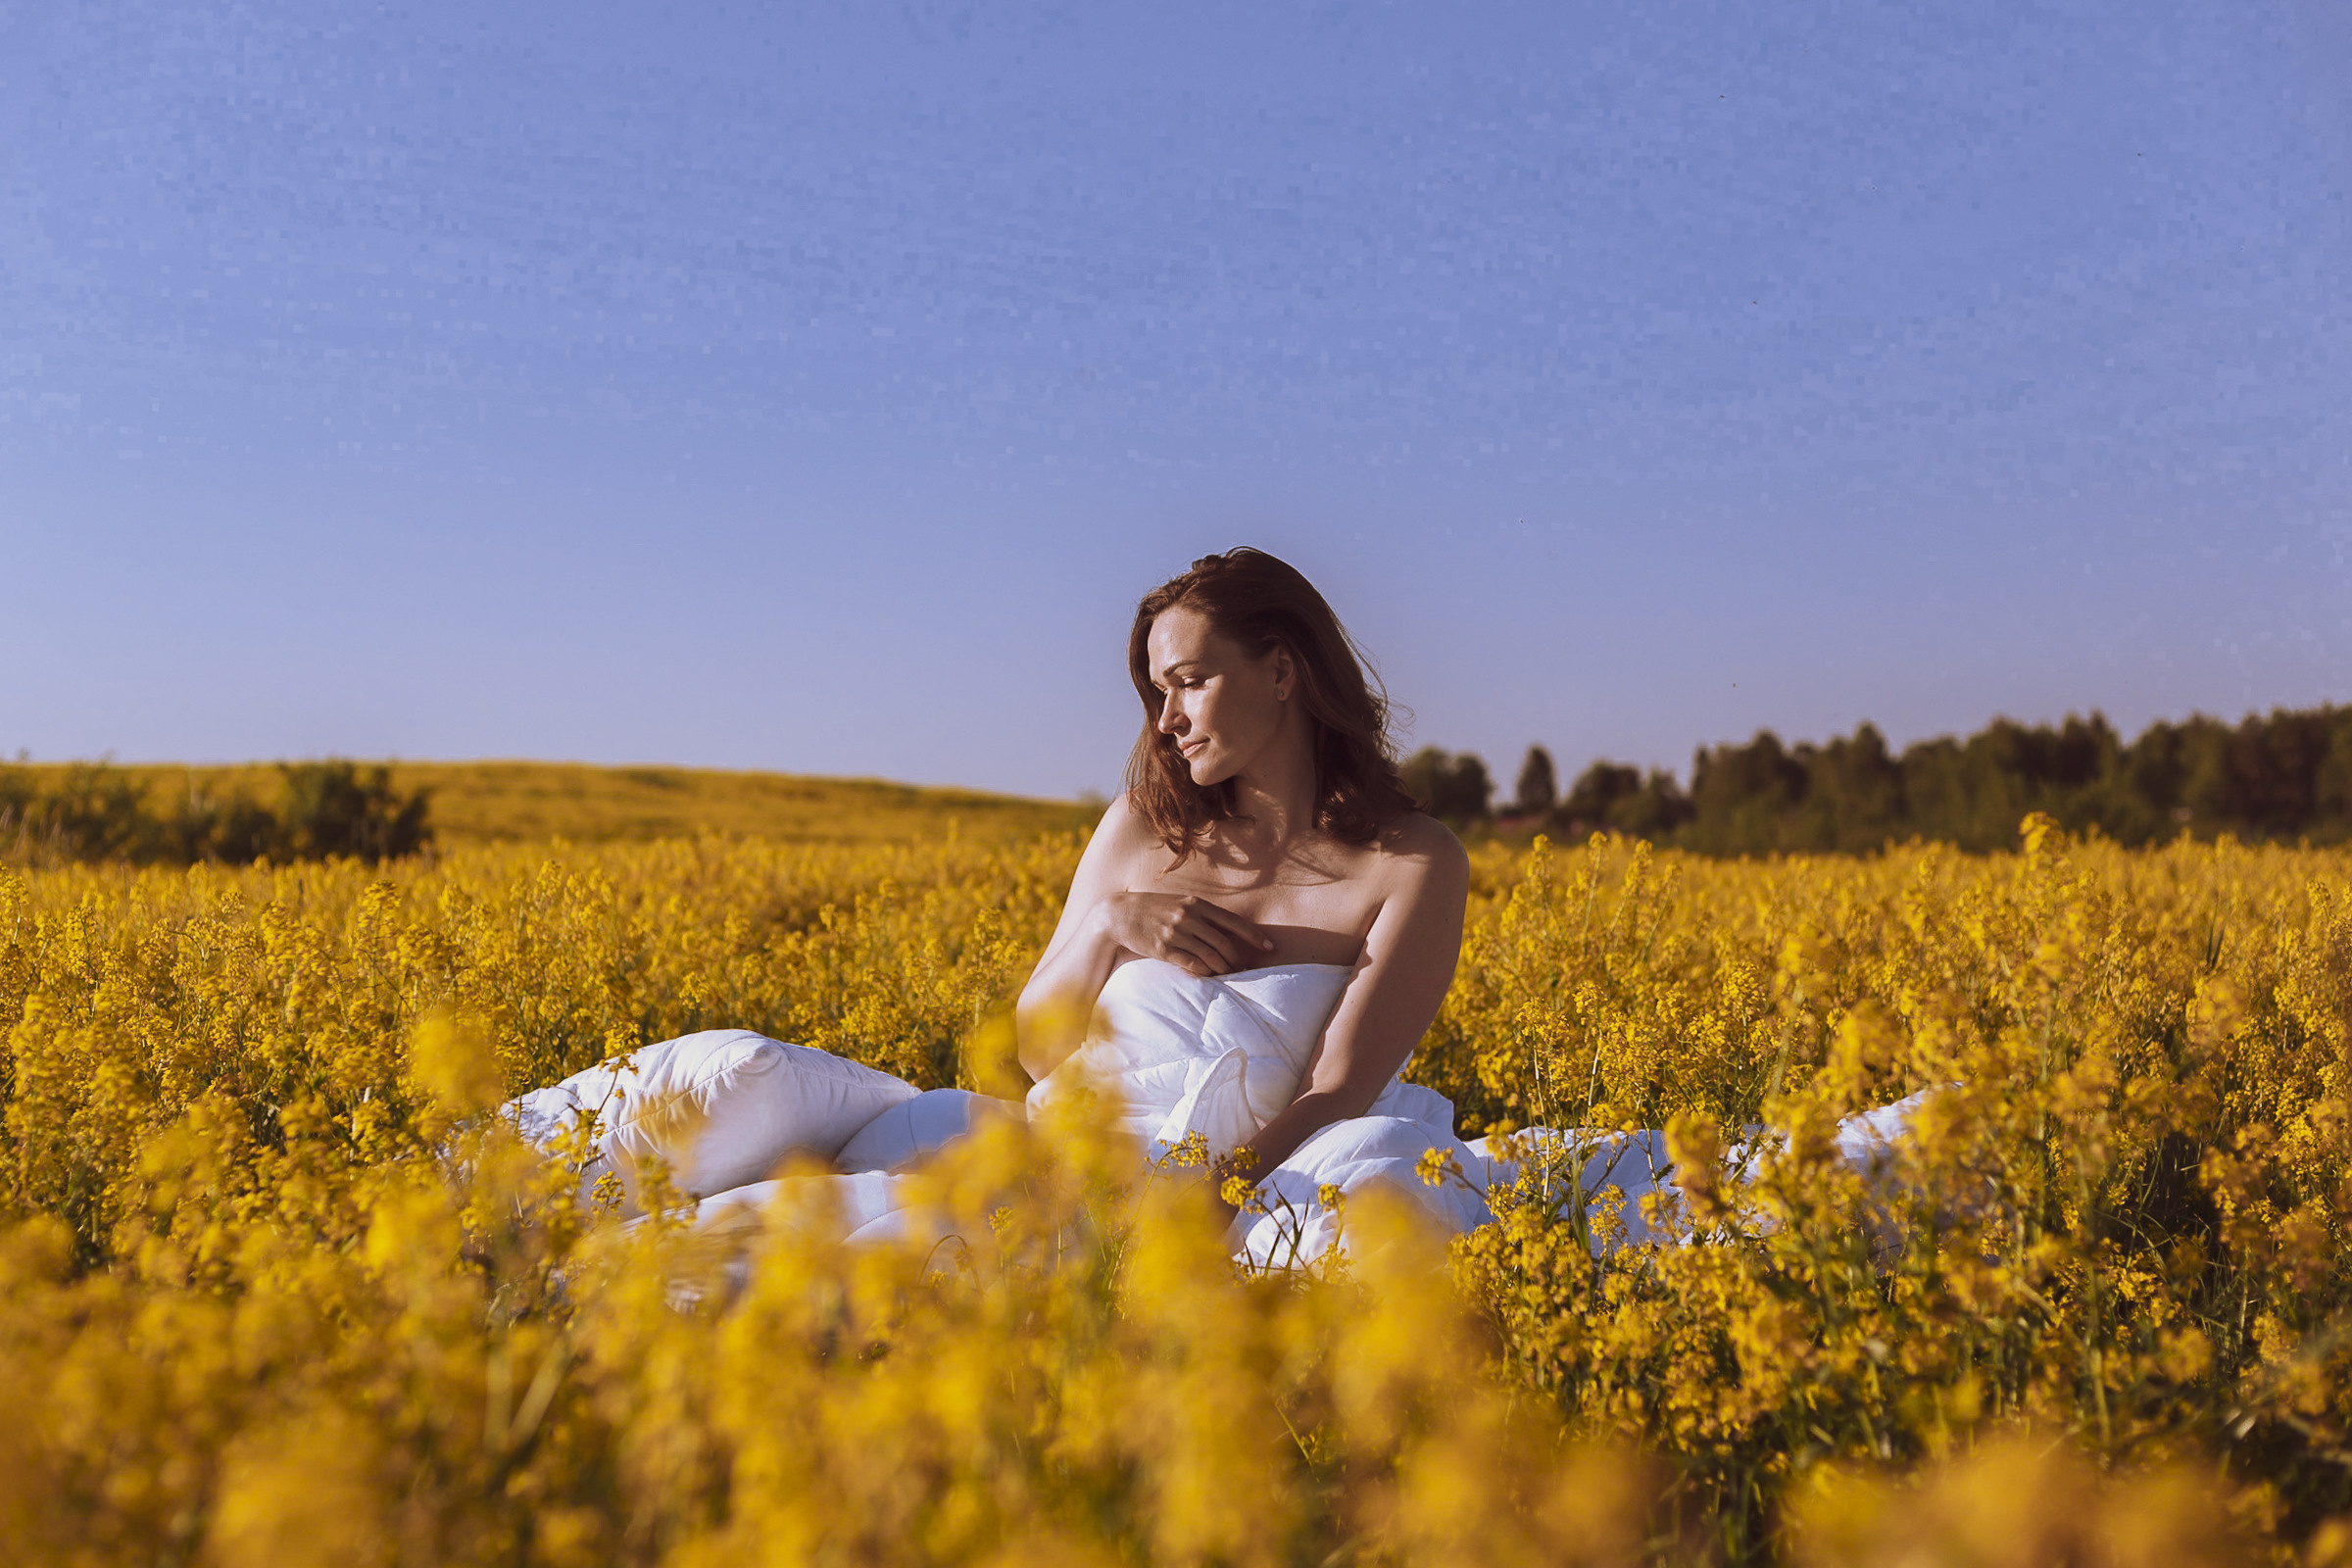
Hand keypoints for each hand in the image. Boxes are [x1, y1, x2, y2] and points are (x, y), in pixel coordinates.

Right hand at [1098, 891, 1273, 976]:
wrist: (1118, 914)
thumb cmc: (1152, 909)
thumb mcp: (1179, 903)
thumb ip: (1201, 913)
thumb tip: (1226, 930)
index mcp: (1196, 903)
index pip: (1233, 921)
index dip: (1254, 935)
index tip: (1269, 946)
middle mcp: (1188, 917)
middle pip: (1224, 943)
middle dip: (1237, 959)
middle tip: (1244, 970)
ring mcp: (1175, 934)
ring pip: (1210, 957)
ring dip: (1223, 969)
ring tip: (1229, 975)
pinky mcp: (1163, 950)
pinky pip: (1191, 965)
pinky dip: (1204, 972)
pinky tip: (1209, 976)